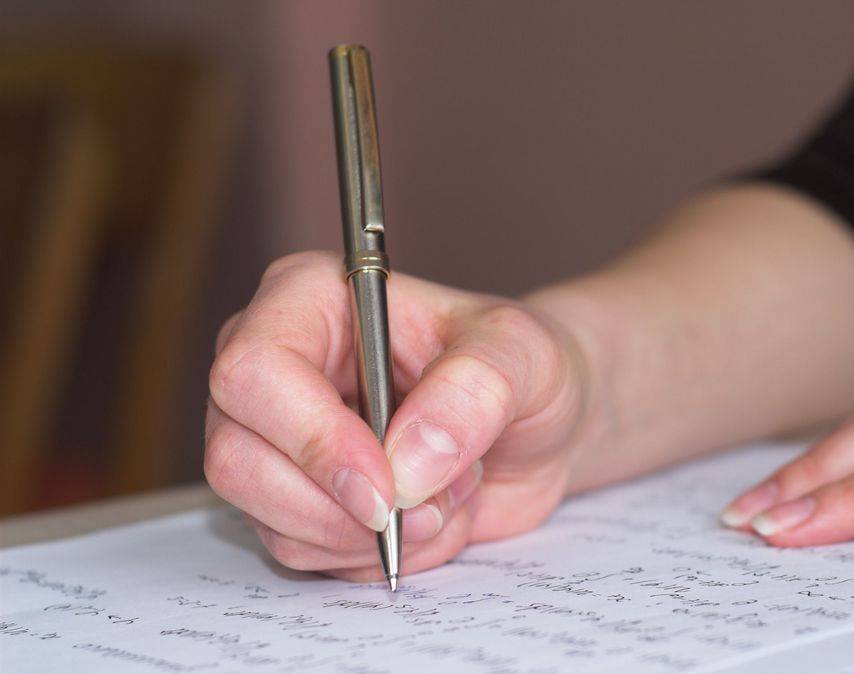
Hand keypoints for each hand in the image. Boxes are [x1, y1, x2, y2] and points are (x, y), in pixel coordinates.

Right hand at [205, 252, 593, 579]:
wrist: (538, 427)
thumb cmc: (522, 368)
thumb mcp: (524, 355)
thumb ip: (474, 391)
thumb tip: (405, 461)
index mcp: (309, 300)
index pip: (254, 372)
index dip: (313, 440)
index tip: (386, 486)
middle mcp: (275, 369)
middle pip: (237, 459)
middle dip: (342, 506)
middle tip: (430, 504)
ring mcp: (277, 440)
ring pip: (269, 519)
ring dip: (372, 535)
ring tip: (445, 497)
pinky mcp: (295, 499)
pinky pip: (304, 553)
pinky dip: (376, 555)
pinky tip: (427, 518)